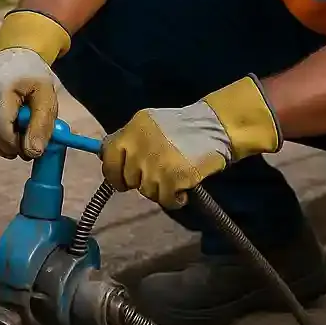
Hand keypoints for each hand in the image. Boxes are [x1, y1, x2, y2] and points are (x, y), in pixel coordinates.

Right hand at [0, 47, 58, 158]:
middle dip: (6, 148)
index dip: (15, 146)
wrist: (17, 54)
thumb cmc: (35, 78)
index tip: (28, 151)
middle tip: (21, 149)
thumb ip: (42, 125)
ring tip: (12, 138)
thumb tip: (33, 153)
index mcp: (2, 90)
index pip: (2, 131)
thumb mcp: (46, 98)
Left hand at [101, 76, 281, 208]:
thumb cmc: (186, 127)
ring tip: (175, 177)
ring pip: (146, 191)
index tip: (122, 180)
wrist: (218, 127)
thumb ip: (131, 139)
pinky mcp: (172, 178)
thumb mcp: (151, 124)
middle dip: (141, 180)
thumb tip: (107, 157)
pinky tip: (183, 190)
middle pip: (128, 177)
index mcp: (133, 128)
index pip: (107, 155)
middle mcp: (140, 145)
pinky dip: (174, 199)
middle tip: (159, 173)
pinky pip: (164, 200)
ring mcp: (155, 163)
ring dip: (160, 189)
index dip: (113, 171)